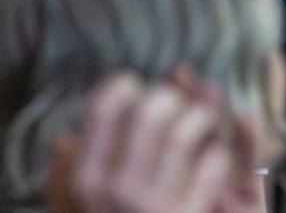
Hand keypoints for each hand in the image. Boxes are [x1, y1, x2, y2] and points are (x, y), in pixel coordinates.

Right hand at [45, 70, 235, 212]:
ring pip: (189, 130)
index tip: (134, 85)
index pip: (104, 108)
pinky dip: (220, 153)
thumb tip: (66, 139)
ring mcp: (154, 205)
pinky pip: (215, 163)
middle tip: (179, 98)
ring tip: (203, 120)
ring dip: (202, 118)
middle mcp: (115, 189)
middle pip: (152, 112)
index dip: (123, 87)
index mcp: (84, 181)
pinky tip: (216, 158)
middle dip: (171, 97)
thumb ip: (65, 179)